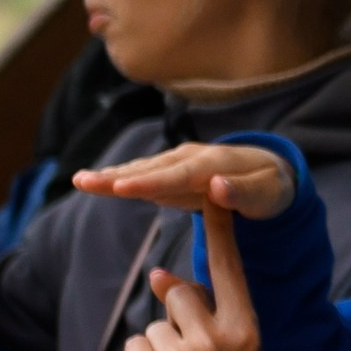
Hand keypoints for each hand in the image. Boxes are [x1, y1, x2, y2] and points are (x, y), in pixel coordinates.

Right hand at [74, 142, 296, 219]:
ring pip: (142, 170)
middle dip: (117, 176)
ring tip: (80, 180)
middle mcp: (192, 158)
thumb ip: (243, 192)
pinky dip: (120, 179)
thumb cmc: (270, 186)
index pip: (178, 175)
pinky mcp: (172, 172)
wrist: (270, 172)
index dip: (150, 182)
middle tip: (83, 182)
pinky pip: (143, 175)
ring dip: (111, 175)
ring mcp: (179, 163)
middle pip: (151, 169)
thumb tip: (217, 187)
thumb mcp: (268, 193)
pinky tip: (96, 184)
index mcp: (214, 163)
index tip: (122, 188)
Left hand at [122, 204, 264, 350]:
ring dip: (160, 348)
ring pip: (153, 324)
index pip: (230, 269)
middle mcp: (216, 340)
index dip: (220, 229)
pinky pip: (135, 347)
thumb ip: (204, 313)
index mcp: (247, 330)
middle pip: (180, 296)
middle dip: (179, 319)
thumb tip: (159, 275)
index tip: (213, 187)